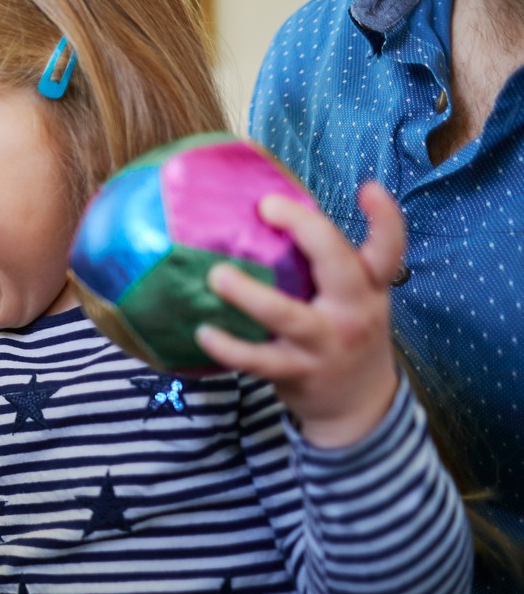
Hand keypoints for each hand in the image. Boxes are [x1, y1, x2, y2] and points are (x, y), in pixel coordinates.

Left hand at [196, 183, 403, 447]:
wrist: (358, 405)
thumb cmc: (345, 335)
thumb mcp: (355, 300)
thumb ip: (327, 265)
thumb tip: (271, 213)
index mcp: (368, 287)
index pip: (389, 248)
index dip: (385, 216)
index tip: (367, 188)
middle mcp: (353, 311)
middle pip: (338, 265)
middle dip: (306, 230)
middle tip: (268, 207)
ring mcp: (324, 343)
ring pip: (287, 315)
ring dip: (250, 294)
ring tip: (217, 276)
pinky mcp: (296, 372)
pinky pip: (257, 359)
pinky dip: (229, 347)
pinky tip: (204, 331)